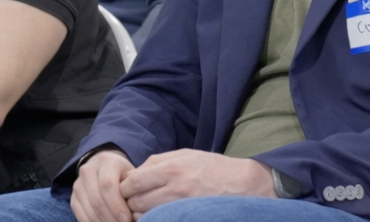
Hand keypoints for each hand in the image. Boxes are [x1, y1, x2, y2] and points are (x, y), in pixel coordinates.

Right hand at [70, 150, 134, 221]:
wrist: (105, 167)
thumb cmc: (123, 175)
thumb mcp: (132, 175)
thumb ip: (134, 189)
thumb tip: (138, 211)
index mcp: (105, 161)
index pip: (108, 185)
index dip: (117, 205)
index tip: (127, 219)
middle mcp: (88, 170)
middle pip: (97, 200)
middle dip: (111, 218)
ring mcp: (78, 184)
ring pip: (89, 210)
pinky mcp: (73, 197)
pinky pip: (80, 215)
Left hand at [119, 150, 275, 215]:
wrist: (245, 185)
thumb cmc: (213, 168)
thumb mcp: (185, 155)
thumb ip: (158, 162)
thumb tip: (134, 172)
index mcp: (170, 169)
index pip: (132, 182)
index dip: (124, 187)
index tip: (126, 189)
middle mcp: (174, 189)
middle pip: (135, 202)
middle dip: (130, 203)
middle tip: (134, 202)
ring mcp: (181, 208)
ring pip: (145, 216)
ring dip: (141, 215)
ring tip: (147, 211)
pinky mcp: (188, 218)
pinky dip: (156, 220)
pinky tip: (160, 217)